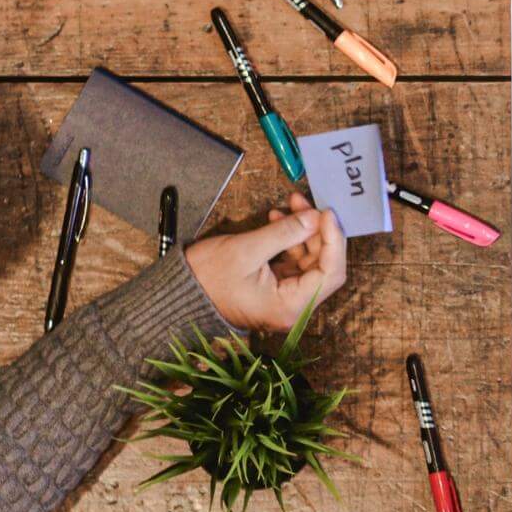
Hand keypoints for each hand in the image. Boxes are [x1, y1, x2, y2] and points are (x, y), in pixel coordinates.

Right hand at [184, 192, 347, 331]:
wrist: (177, 294)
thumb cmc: (205, 279)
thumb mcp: (246, 250)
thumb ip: (284, 233)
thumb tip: (314, 218)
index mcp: (290, 307)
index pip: (330, 273)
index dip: (334, 241)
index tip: (327, 214)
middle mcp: (293, 307)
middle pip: (323, 266)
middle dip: (317, 231)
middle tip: (305, 203)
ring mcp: (285, 297)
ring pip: (309, 260)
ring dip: (303, 231)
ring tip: (290, 205)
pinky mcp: (276, 287)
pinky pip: (293, 261)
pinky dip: (290, 240)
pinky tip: (278, 220)